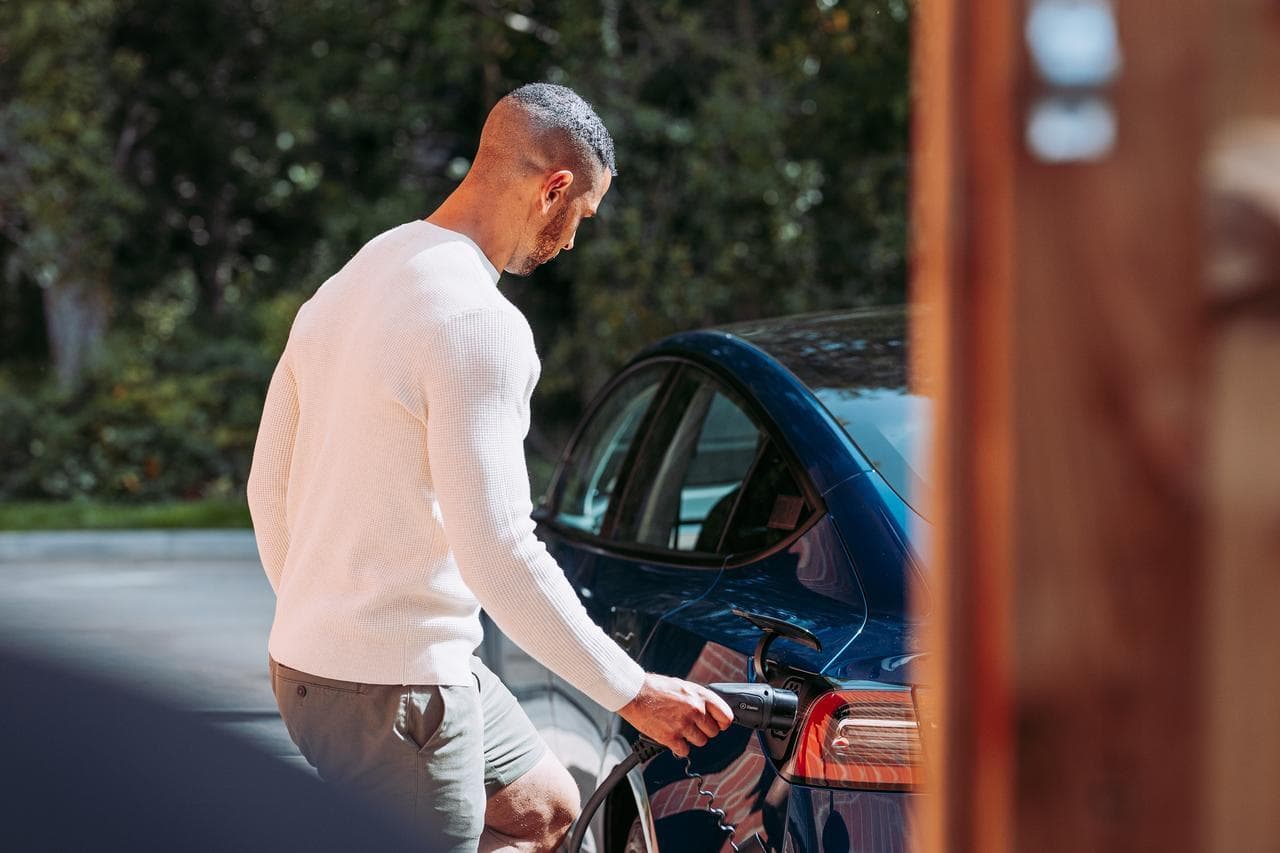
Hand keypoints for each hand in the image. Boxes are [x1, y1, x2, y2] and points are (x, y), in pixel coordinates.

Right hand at [617, 673, 733, 757]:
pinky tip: (671, 736)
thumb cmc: (656, 688)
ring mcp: (683, 725)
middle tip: (692, 726)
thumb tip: (711, 711)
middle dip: (704, 731)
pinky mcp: (671, 738)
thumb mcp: (683, 686)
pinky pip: (685, 751)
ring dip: (691, 739)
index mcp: (700, 695)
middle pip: (713, 732)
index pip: (726, 716)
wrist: (633, 693)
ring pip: (701, 742)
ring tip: (679, 729)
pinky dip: (679, 747)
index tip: (718, 725)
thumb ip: (699, 699)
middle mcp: (695, 710)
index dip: (722, 723)